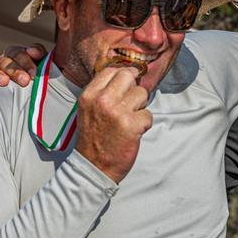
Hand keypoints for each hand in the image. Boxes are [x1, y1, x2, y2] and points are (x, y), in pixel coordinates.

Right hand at [0, 44, 46, 87]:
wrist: (35, 103)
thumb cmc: (42, 84)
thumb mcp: (46, 70)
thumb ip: (42, 58)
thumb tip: (32, 50)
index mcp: (18, 56)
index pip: (18, 53)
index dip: (25, 61)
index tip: (34, 73)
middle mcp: (3, 62)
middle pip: (4, 61)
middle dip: (14, 70)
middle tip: (24, 80)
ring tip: (4, 82)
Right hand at [75, 66, 152, 182]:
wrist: (94, 166)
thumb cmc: (94, 139)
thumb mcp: (89, 109)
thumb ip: (102, 92)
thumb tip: (125, 75)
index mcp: (89, 95)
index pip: (112, 71)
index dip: (124, 76)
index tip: (127, 85)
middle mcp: (102, 100)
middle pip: (129, 76)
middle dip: (134, 89)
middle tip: (131, 104)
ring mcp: (117, 112)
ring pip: (142, 94)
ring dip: (140, 108)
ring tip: (129, 121)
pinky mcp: (132, 125)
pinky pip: (148, 114)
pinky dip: (144, 124)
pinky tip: (133, 132)